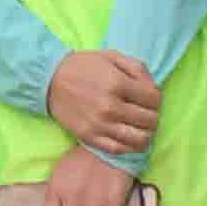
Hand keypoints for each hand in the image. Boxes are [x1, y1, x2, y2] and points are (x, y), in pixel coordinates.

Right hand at [43, 48, 160, 161]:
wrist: (50, 80)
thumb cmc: (83, 66)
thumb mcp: (112, 56)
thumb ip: (137, 68)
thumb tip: (154, 89)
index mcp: (117, 84)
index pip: (154, 99)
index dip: (157, 99)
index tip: (150, 98)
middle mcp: (110, 107)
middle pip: (150, 120)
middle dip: (153, 115)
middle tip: (146, 112)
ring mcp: (100, 125)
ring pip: (139, 139)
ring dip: (147, 134)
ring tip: (141, 127)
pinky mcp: (90, 137)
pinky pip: (119, 149)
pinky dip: (131, 146)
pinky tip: (130, 137)